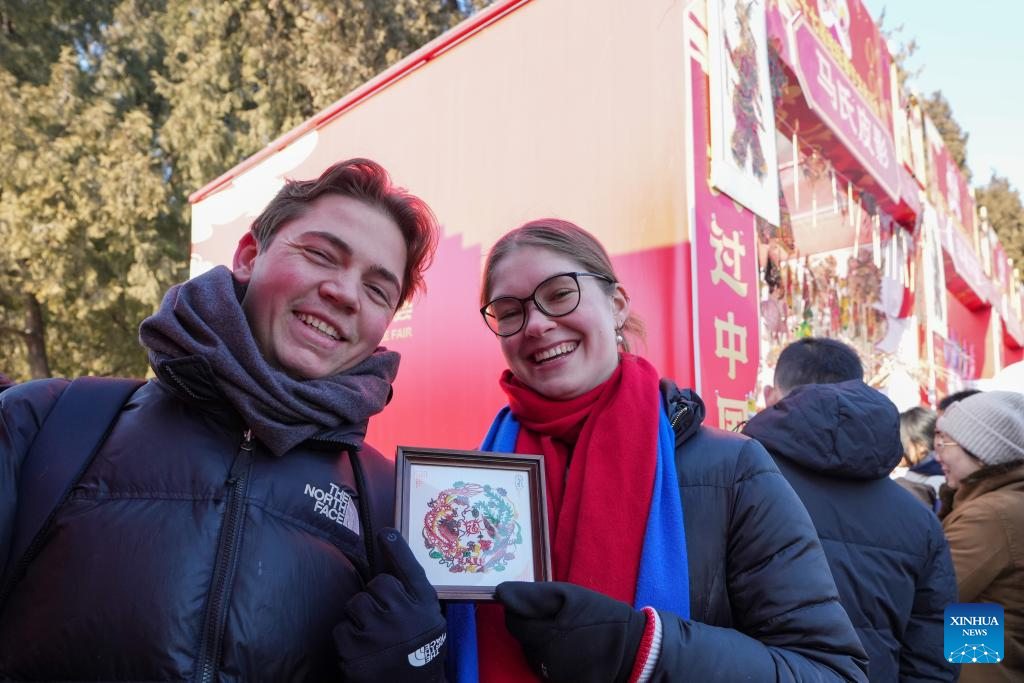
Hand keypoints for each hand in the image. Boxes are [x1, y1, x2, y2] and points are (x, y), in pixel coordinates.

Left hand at [334, 528, 445, 681]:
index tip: (385, 533)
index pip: (410, 570)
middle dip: (376, 597)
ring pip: (356, 604)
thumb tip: (389, 557)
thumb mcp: (428, 618)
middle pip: (377, 584)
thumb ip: (412, 593)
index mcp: (425, 607)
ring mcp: (380, 635)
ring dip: (360, 616)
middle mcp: (406, 617)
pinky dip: (347, 638)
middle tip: (384, 617)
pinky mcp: (357, 653)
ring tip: (373, 634)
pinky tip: (363, 650)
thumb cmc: (419, 649)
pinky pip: (341, 628)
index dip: (397, 550)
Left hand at [495, 581, 648, 682]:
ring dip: (541, 640)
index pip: (513, 622)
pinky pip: (546, 666)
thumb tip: (501, 593)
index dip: (522, 610)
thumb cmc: (601, 617)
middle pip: (522, 638)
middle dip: (533, 625)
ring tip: (566, 631)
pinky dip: (552, 655)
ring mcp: (551, 675)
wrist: (633, 650)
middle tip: (558, 617)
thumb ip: (533, 595)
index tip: (540, 606)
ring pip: (532, 653)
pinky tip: (570, 647)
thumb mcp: (569, 595)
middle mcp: (542, 660)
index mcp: (542, 634)